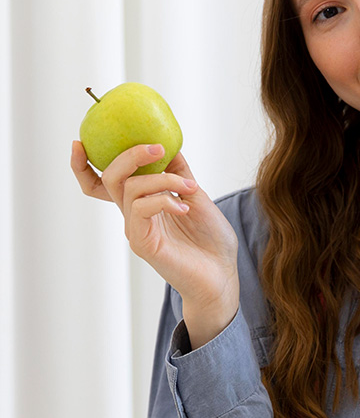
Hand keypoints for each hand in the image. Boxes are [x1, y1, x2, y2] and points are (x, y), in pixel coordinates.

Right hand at [71, 141, 239, 346]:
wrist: (223, 275)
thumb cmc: (211, 240)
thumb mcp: (196, 196)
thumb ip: (180, 172)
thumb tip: (169, 144)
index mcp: (144, 203)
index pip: (104, 183)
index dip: (84, 165)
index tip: (78, 143)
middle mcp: (135, 215)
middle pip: (110, 178)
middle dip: (129, 156)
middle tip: (155, 148)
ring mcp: (136, 229)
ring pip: (130, 188)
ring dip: (164, 180)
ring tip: (191, 188)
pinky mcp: (142, 242)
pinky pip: (141, 209)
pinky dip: (163, 200)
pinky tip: (184, 206)